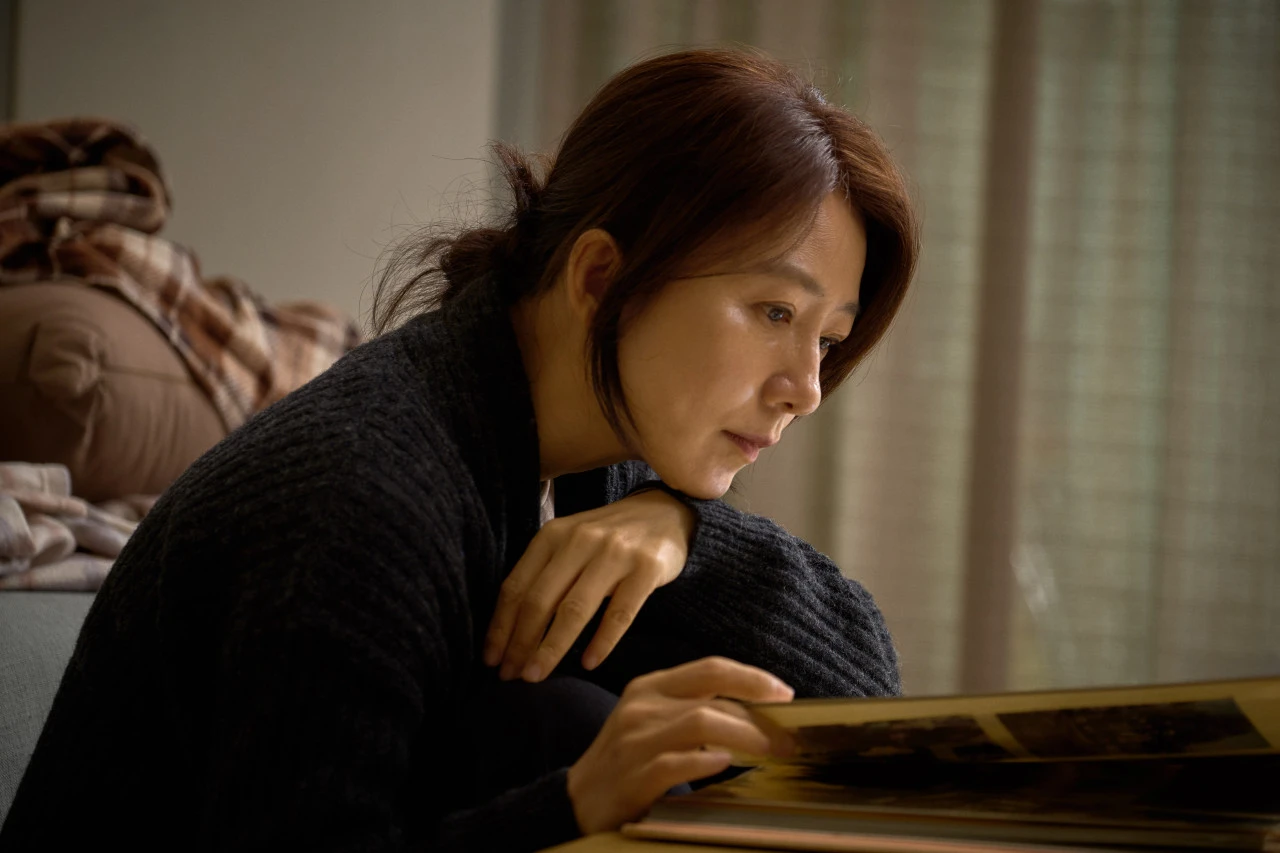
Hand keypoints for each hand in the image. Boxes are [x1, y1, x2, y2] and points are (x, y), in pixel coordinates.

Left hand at [484, 488, 695, 681]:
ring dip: (551, 648)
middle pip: (540, 600)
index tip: (490, 660)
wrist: (666, 513)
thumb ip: (544, 574)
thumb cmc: (609, 539)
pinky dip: (601, 642)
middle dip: (520, 643)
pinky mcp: (647, 568)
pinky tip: (588, 664)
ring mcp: (615, 553)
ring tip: (536, 676)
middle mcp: (579, 540)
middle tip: (510, 677)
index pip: (517, 586)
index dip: (500, 627)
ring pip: (574, 609)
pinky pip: (619, 613)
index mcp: (553, 535)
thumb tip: (508, 631)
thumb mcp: (570, 544)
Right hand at [567, 656, 796, 834]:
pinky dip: (705, 761)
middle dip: (759, 717)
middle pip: (712, 698)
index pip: (710, 668)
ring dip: (745, 737)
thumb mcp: (654, 719)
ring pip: (701, 724)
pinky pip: (677, 762)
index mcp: (650, 686)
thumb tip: (755, 708)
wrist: (579, 798)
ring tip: (770, 752)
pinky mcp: (633, 774)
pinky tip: (725, 765)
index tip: (784, 693)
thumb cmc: (628, 758)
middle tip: (788, 738)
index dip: (752, 677)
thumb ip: (693, 706)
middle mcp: (642, 706)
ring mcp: (635, 740)